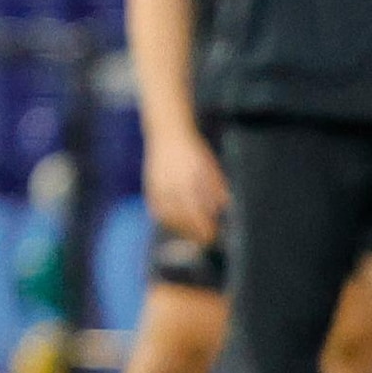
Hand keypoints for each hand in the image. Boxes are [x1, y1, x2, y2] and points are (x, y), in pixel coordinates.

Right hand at [146, 126, 228, 242]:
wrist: (167, 133)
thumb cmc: (193, 149)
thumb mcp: (210, 166)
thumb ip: (216, 187)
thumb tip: (222, 207)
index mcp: (189, 179)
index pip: (195, 211)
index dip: (203, 227)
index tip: (211, 235)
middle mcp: (171, 184)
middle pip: (181, 217)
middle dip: (193, 231)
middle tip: (204, 239)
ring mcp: (158, 185)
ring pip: (167, 215)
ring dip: (179, 228)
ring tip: (190, 233)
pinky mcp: (149, 186)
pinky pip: (156, 209)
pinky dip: (165, 219)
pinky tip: (174, 222)